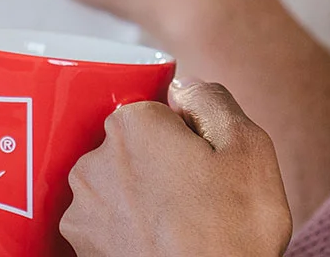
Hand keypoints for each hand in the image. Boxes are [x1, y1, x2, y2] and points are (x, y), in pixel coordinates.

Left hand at [63, 81, 292, 256]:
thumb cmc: (233, 233)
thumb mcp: (249, 149)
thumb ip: (212, 100)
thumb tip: (185, 88)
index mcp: (133, 125)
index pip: (158, 112)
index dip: (188, 137)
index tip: (205, 166)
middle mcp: (95, 160)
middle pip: (133, 147)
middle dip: (160, 165)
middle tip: (197, 198)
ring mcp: (82, 208)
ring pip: (117, 185)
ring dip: (140, 199)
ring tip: (179, 228)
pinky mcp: (80, 246)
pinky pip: (105, 222)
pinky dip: (126, 231)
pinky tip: (157, 245)